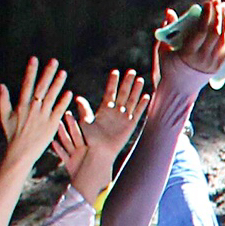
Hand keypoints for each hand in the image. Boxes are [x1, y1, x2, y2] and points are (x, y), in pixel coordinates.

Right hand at [0, 57, 72, 167]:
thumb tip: (1, 85)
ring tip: (64, 73)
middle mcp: (32, 109)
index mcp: (21, 105)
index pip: (27, 84)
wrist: (21, 153)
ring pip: (51, 97)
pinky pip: (58, 111)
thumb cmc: (12, 135)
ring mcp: (42, 116)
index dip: (31, 71)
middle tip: (54, 61)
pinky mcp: (51, 125)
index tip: (34, 59)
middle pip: (41, 87)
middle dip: (47, 73)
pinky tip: (69, 92)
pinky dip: (63, 102)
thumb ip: (3, 100)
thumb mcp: (4, 117)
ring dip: (58, 84)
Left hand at [57, 68, 145, 187]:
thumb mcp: (85, 122)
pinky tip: (147, 96)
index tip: (115, 72)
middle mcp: (115, 112)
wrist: (99, 153)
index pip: (110, 92)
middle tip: (131, 71)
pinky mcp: (130, 126)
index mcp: (104, 110)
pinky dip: (142, 105)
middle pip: (123, 94)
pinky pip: (137, 113)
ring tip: (140, 80)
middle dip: (127, 83)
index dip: (113, 82)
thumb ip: (84, 110)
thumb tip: (77, 98)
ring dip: (136, 91)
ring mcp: (124, 118)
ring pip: (132, 101)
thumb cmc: (89, 140)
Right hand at [152, 0, 224, 83]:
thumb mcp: (164, 49)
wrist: (179, 90)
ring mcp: (212, 63)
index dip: (206, 16)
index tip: (207, 3)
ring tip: (223, 6)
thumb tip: (169, 11)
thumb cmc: (168, 67)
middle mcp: (202, 59)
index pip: (200, 31)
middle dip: (217, 14)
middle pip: (214, 33)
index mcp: (187, 54)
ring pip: (223, 39)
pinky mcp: (218, 66)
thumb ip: (167, 30)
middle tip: (216, 1)